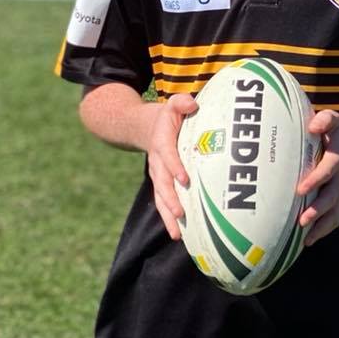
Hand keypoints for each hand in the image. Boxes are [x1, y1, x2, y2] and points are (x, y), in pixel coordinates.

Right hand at [147, 94, 197, 241]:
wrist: (146, 128)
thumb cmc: (168, 117)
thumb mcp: (174, 105)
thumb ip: (182, 102)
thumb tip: (192, 104)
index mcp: (162, 142)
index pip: (168, 155)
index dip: (175, 166)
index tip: (185, 179)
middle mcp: (158, 162)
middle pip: (162, 183)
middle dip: (170, 199)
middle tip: (180, 214)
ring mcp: (158, 176)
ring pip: (161, 198)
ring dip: (168, 216)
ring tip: (177, 234)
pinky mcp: (161, 185)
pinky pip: (164, 203)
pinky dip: (170, 219)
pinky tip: (179, 235)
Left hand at [296, 110, 338, 245]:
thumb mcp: (334, 119)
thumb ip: (325, 120)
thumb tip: (313, 126)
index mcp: (338, 159)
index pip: (327, 171)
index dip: (314, 180)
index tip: (299, 190)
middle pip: (331, 198)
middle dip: (317, 211)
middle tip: (301, 222)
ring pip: (334, 212)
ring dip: (321, 227)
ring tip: (305, 241)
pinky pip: (334, 216)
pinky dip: (324, 229)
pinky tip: (308, 241)